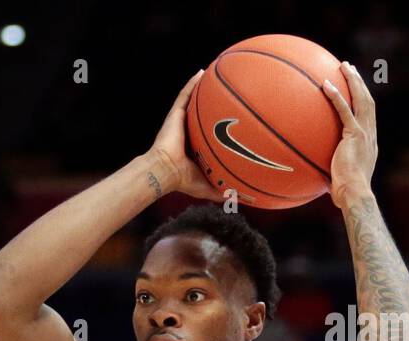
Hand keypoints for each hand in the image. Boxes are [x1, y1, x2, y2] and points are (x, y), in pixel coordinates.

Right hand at [146, 71, 225, 201]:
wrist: (165, 171)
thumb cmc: (184, 181)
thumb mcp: (209, 187)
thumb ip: (225, 191)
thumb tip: (243, 200)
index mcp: (197, 146)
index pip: (210, 132)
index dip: (221, 125)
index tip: (236, 117)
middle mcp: (189, 131)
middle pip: (204, 113)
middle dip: (215, 103)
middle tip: (231, 93)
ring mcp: (181, 121)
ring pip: (195, 100)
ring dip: (204, 88)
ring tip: (218, 73)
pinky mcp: (175, 115)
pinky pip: (185, 95)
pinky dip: (192, 83)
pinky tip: (202, 72)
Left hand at [322, 61, 376, 207]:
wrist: (354, 194)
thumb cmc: (345, 193)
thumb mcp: (338, 177)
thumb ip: (330, 168)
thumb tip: (313, 172)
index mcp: (368, 142)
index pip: (367, 115)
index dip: (362, 99)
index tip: (355, 89)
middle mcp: (370, 134)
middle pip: (368, 101)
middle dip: (360, 83)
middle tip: (350, 69)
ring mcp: (364, 133)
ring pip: (362, 99)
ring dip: (353, 81)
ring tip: (344, 66)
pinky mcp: (355, 135)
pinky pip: (344, 111)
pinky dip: (336, 97)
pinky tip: (326, 85)